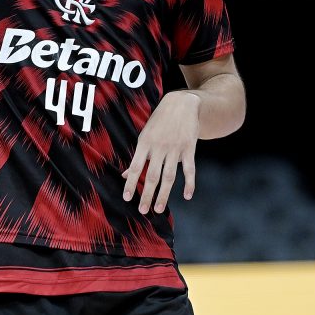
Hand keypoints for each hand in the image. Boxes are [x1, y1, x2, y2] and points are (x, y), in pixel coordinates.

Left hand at [122, 91, 199, 213]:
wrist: (182, 104)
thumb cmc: (159, 121)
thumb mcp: (145, 134)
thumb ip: (138, 156)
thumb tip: (124, 174)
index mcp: (144, 143)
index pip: (135, 167)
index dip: (130, 183)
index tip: (127, 198)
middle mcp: (159, 147)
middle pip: (152, 175)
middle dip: (147, 194)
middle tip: (143, 211)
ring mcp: (175, 149)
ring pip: (169, 176)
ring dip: (164, 194)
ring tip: (159, 209)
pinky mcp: (189, 149)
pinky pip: (189, 169)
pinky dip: (189, 183)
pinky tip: (187, 196)